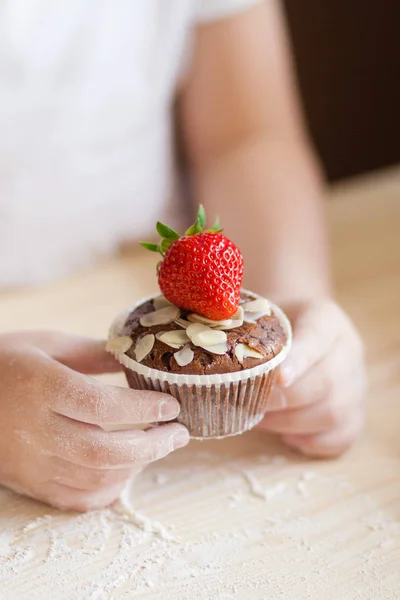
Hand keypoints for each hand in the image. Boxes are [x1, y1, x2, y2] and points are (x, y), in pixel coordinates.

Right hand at [0, 331, 188, 510]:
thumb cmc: (3, 362)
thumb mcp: (46, 343)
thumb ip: (92, 352)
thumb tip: (136, 360)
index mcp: (42, 387)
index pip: (101, 406)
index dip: (142, 410)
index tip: (171, 405)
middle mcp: (36, 430)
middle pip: (103, 452)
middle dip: (152, 446)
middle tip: (179, 433)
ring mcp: (30, 462)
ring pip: (93, 478)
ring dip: (136, 466)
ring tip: (159, 446)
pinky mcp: (28, 482)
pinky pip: (74, 499)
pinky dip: (108, 490)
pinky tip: (126, 472)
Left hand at [258, 300, 365, 456]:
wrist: (302, 329)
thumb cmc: (275, 325)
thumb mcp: (264, 313)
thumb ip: (246, 328)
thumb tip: (211, 351)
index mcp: (327, 318)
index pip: (318, 336)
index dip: (300, 360)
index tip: (278, 378)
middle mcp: (349, 349)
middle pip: (326, 382)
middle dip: (284, 401)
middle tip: (250, 407)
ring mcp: (357, 383)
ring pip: (333, 412)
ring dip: (290, 423)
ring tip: (258, 421)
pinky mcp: (356, 412)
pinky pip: (342, 436)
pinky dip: (312, 442)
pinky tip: (287, 436)